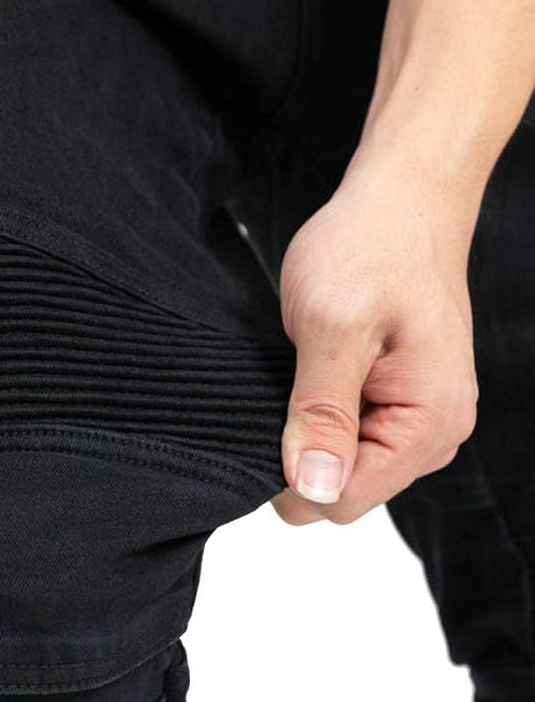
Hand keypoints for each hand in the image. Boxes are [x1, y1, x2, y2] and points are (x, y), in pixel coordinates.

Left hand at [272, 159, 479, 524]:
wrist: (401, 200)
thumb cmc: (371, 248)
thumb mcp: (333, 327)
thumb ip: (323, 412)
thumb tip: (314, 488)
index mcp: (428, 423)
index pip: (343, 502)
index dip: (293, 477)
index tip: (270, 424)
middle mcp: (432, 433)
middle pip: (342, 490)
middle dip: (302, 453)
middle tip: (285, 386)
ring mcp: (416, 418)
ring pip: (340, 465)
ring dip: (308, 430)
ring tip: (302, 369)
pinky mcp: (395, 402)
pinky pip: (346, 436)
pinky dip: (317, 414)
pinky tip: (310, 372)